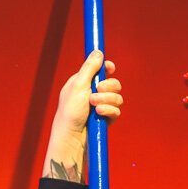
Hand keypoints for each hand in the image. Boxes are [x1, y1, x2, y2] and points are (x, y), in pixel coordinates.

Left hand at [44, 50, 122, 182]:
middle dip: (108, 86)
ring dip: (107, 100)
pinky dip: (109, 111)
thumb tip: (98, 52)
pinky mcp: (106, 119)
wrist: (72, 137)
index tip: (109, 68)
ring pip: (117, 97)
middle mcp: (93, 93)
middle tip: (97, 90)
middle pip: (113, 83)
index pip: (100, 70)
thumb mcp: (78, 85)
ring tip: (95, 107)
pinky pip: (117, 111)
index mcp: (84, 83)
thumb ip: (89, 68)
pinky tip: (100, 114)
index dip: (107, 68)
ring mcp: (101, 106)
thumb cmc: (70, 111)